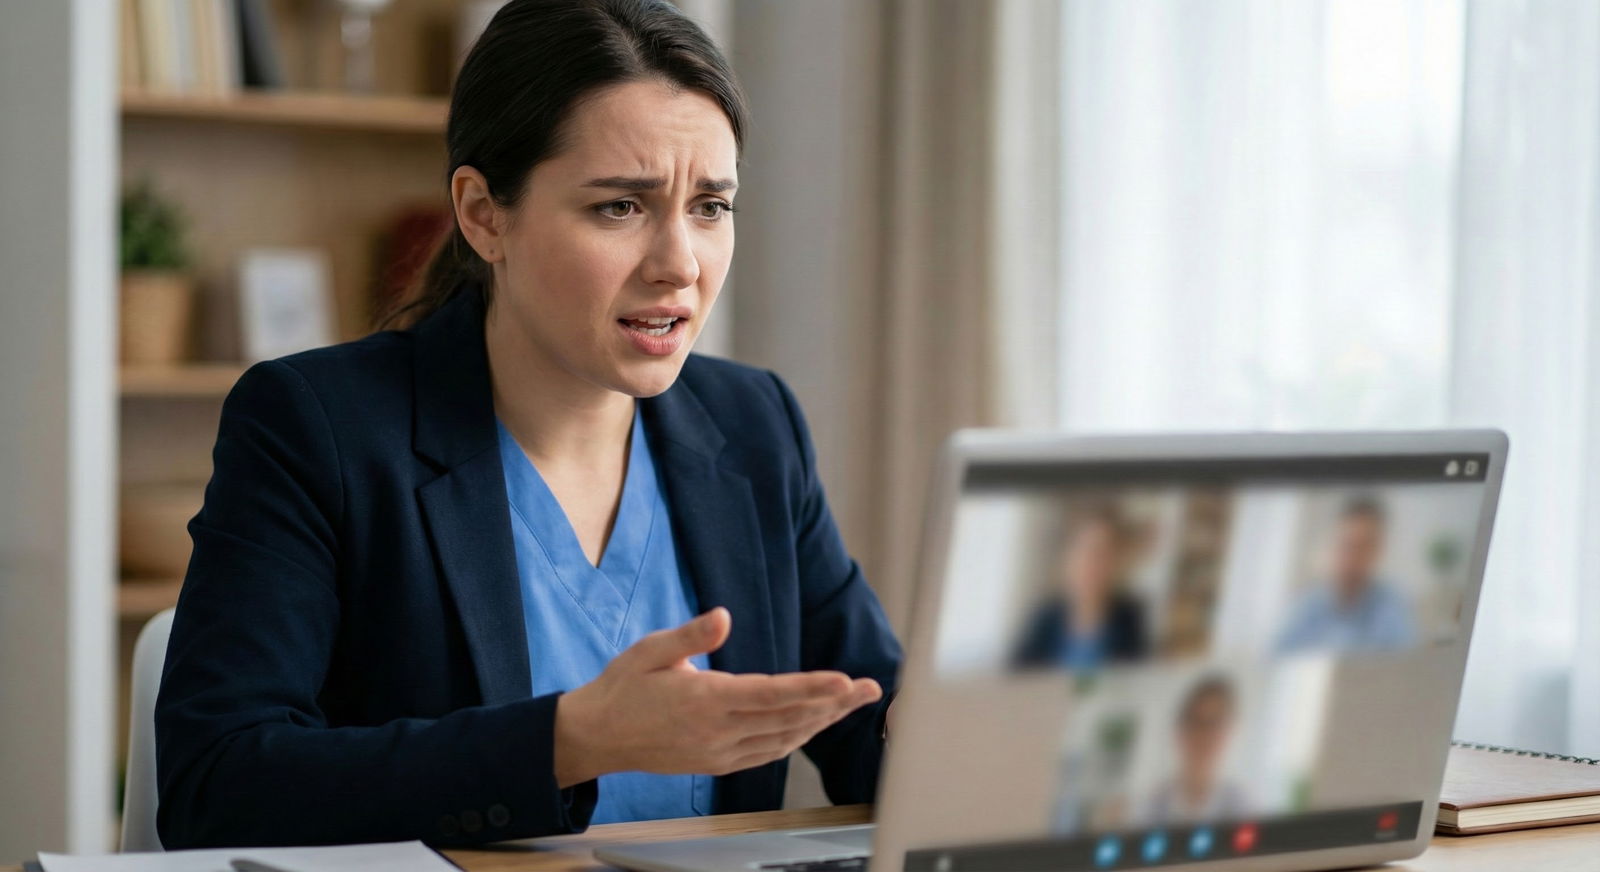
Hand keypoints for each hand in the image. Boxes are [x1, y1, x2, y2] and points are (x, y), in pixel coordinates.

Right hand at [552, 607, 881, 786]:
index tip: (844, 680)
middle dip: (833, 703)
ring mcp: (720, 753)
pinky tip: (815, 724)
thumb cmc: (624, 686)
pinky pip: (768, 752)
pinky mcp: (718, 764)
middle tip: (870, 688)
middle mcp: (717, 732)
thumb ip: (691, 635)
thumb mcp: (650, 650)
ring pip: (783, 739)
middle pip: (788, 718)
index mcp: (703, 700)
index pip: (770, 695)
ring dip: (822, 721)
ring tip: (853, 702)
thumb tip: (724, 616)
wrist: (598, 737)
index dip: (811, 688)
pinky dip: (797, 738)